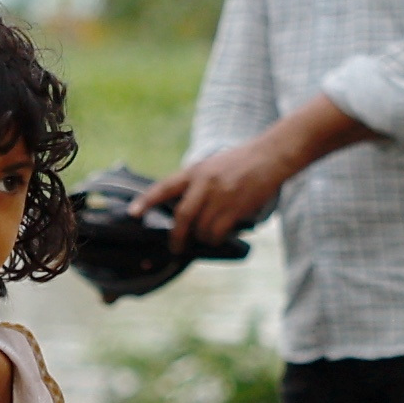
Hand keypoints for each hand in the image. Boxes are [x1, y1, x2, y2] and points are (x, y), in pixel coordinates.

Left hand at [148, 130, 299, 249]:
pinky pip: (218, 232)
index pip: (164, 187)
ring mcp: (220, 195)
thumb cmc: (241, 162)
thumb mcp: (212, 166)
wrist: (271, 155)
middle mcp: (204, 183)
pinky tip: (222, 234)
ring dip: (202, 237)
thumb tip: (183, 211)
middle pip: (182, 217)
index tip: (132, 213)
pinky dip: (217, 238)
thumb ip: (196, 184)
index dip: (146, 201)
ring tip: (208, 236)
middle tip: (175, 247)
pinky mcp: (236, 207)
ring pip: (201, 228)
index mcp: (195, 171)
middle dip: (177, 237)